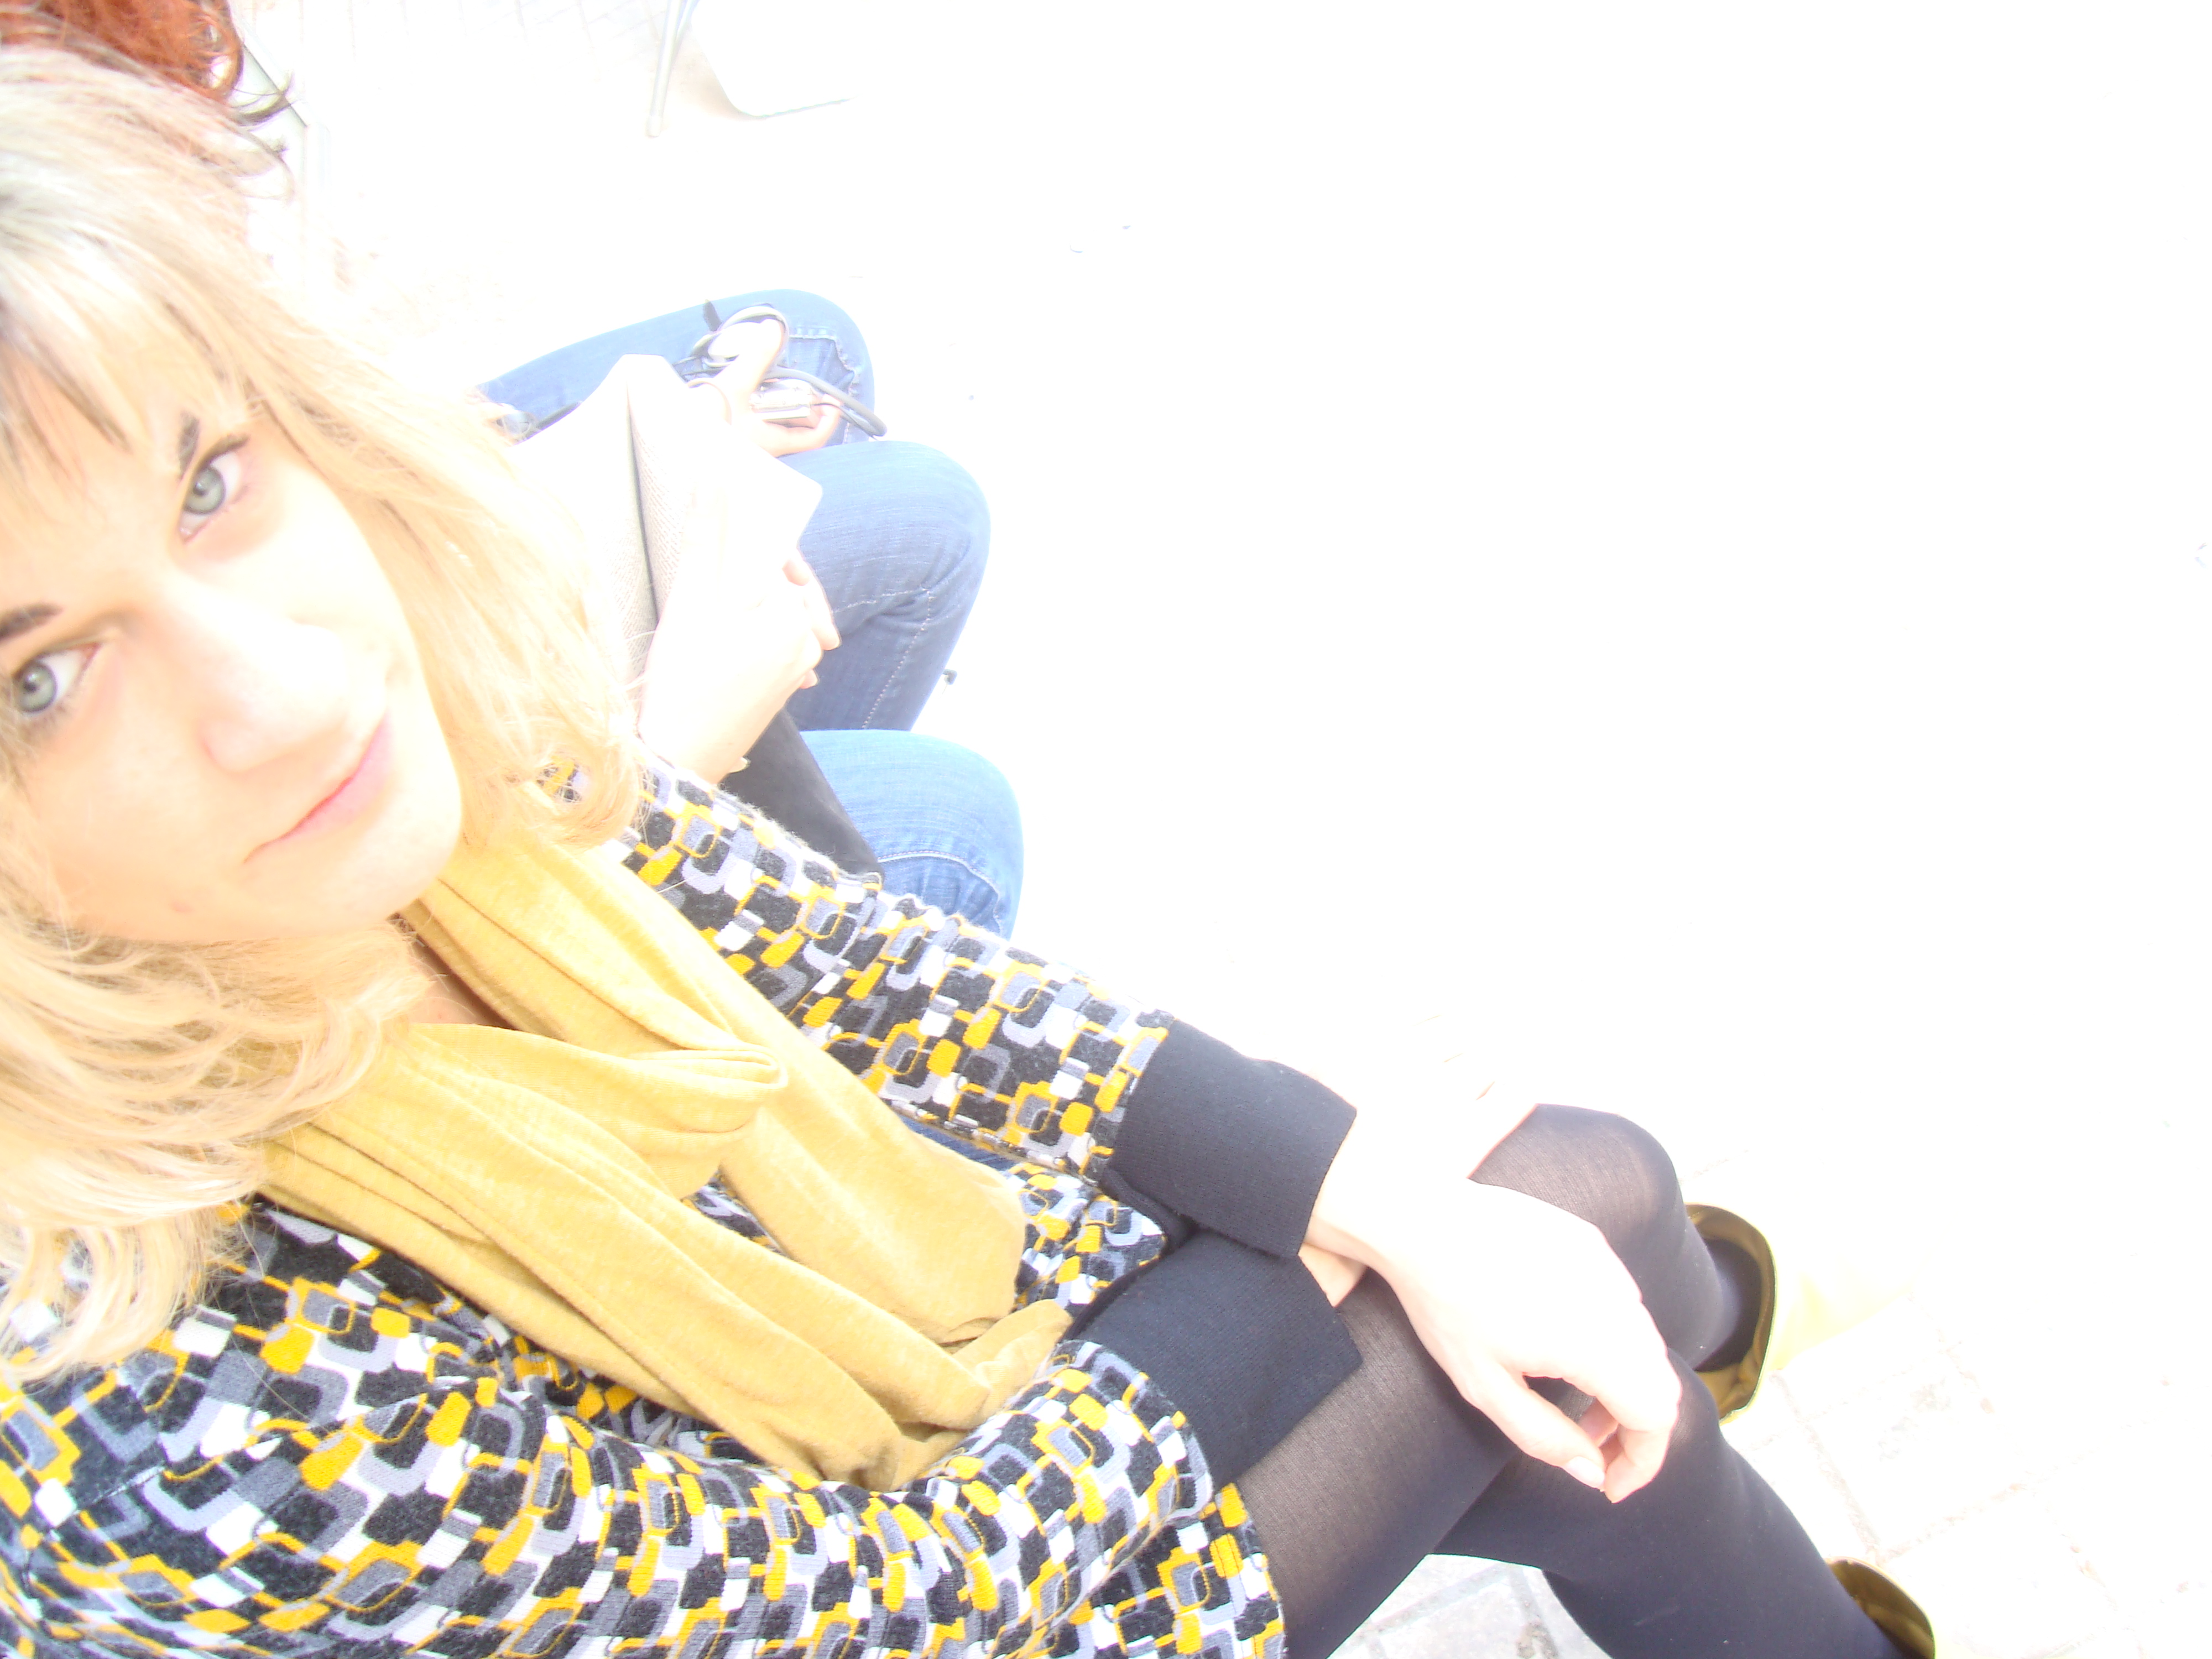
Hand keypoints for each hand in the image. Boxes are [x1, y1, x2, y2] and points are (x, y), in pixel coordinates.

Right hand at [636, 515, 839, 783]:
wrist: (680, 758)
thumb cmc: (683, 681)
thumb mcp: (690, 599)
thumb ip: (706, 532)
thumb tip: (713, 472)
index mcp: (792, 614)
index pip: (773, 552)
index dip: (739, 534)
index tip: (710, 535)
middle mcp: (806, 641)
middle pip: (774, 582)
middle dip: (738, 573)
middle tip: (701, 592)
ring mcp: (797, 668)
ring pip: (769, 611)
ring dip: (738, 602)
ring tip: (702, 620)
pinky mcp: (781, 688)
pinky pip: (769, 640)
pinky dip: (744, 630)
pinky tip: (717, 641)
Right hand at [690, 316, 842, 455]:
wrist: (670, 439)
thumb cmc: (702, 423)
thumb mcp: (733, 384)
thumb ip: (756, 356)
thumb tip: (773, 329)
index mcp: (772, 442)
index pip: (814, 438)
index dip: (829, 419)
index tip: (834, 400)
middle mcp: (765, 449)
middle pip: (797, 429)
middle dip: (799, 405)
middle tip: (795, 384)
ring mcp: (751, 446)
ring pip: (776, 426)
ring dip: (777, 405)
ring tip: (767, 384)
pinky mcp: (736, 440)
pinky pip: (758, 424)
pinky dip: (759, 408)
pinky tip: (748, 393)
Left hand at [1307, 1130, 1679, 1501]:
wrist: (1423, 1222)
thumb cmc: (1446, 1305)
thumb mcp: (1485, 1387)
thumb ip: (1545, 1438)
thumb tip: (1592, 1472)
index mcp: (1596, 1343)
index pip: (1658, 1416)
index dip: (1644, 1461)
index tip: (1612, 1485)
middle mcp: (1616, 1300)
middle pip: (1659, 1382)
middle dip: (1635, 1428)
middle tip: (1591, 1447)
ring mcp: (1607, 1265)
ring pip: (1645, 1341)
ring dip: (1625, 1383)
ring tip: (1577, 1401)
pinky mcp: (1591, 1243)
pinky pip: (1623, 1302)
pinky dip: (1613, 1338)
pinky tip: (1565, 1344)